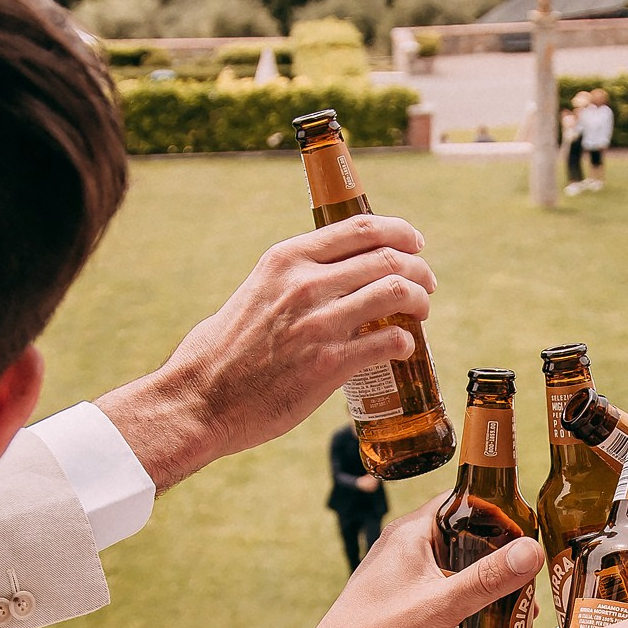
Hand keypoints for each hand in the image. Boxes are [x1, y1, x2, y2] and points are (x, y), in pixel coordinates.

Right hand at [94, 216, 436, 489]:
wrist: (201, 399)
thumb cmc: (224, 352)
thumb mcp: (254, 292)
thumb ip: (290, 281)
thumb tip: (327, 280)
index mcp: (287, 259)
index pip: (360, 228)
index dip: (400, 232)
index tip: (414, 243)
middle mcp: (305, 283)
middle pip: (388, 258)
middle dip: (418, 269)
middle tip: (426, 285)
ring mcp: (319, 323)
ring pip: (396, 292)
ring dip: (420, 300)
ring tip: (422, 312)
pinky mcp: (329, 365)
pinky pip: (388, 342)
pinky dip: (407, 342)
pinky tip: (406, 348)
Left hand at [302, 505, 542, 627]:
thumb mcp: (440, 605)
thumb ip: (486, 579)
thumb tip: (532, 551)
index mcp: (411, 532)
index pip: (462, 502)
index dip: (497, 513)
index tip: (527, 533)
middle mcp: (406, 545)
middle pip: (464, 536)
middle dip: (498, 554)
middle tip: (529, 574)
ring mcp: (404, 572)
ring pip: (456, 564)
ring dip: (484, 580)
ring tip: (517, 600)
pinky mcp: (404, 597)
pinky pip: (444, 587)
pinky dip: (466, 597)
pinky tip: (487, 617)